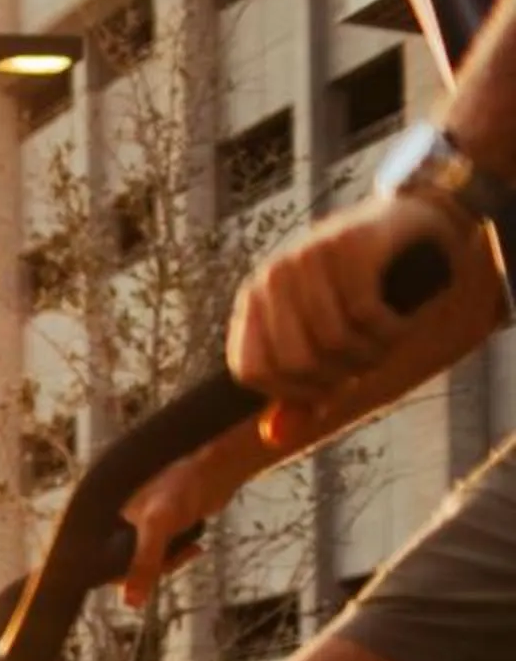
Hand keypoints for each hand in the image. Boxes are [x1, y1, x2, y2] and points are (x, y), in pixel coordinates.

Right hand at [117, 448, 234, 606]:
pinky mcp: (160, 527)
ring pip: (145, 561)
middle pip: (124, 564)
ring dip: (168, 562)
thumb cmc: (180, 488)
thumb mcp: (157, 527)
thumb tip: (131, 603)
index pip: (99, 560)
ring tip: (189, 548)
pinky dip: (177, 555)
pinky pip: (161, 553)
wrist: (216, 470)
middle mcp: (117, 523)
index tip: (138, 582)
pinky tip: (194, 547)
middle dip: (151, 569)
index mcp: (104, 519)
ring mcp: (139, 526)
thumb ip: (143, 564)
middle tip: (175, 557)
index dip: (119, 574)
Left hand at [227, 191, 486, 435]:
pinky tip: (401, 325)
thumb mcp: (325, 340)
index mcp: (253, 302)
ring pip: (334, 341)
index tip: (328, 387)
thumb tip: (273, 437)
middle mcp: (273, 277)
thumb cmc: (363, 289)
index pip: (250, 372)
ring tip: (387, 343)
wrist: (409, 223)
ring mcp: (309, 257)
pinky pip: (367, 315)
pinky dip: (391, 332)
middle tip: (367, 363)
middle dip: (339, 376)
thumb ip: (298, 389)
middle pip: (296, 362)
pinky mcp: (351, 246)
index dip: (292, 393)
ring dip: (372, 355)